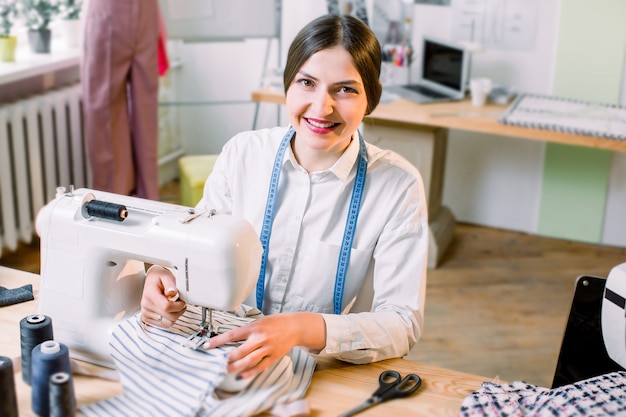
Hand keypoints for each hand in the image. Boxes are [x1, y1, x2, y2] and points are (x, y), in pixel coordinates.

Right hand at [140, 265, 185, 327]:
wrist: (151, 280)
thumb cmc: (159, 278)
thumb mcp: (166, 276)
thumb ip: (170, 284)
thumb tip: (172, 293)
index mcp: (150, 294)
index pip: (166, 307)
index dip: (178, 306)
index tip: (182, 301)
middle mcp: (146, 305)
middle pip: (169, 317)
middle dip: (179, 311)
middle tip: (181, 303)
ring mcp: (145, 313)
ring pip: (167, 323)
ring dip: (175, 316)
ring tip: (175, 306)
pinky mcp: (147, 318)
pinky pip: (163, 325)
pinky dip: (169, 319)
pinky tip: (170, 311)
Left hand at [207, 312, 325, 379]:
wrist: (295, 327)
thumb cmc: (276, 323)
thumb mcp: (259, 321)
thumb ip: (246, 330)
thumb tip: (230, 338)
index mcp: (254, 327)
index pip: (232, 335)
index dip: (218, 341)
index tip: (207, 345)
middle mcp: (260, 338)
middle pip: (239, 351)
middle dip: (226, 358)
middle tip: (216, 361)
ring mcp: (267, 348)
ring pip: (248, 360)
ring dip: (235, 366)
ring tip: (225, 369)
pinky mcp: (273, 356)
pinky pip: (260, 366)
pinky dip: (249, 372)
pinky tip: (241, 375)